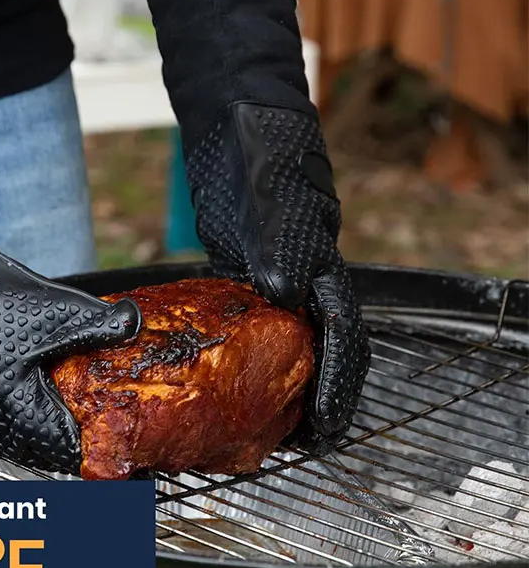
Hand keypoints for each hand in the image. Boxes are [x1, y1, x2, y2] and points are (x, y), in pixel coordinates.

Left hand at [184, 102, 369, 452]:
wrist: (234, 122)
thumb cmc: (262, 152)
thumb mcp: (274, 194)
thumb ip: (283, 243)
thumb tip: (287, 293)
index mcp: (323, 268)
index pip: (341, 337)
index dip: (337, 385)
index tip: (325, 427)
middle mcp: (302, 281)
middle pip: (320, 352)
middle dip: (314, 400)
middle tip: (298, 444)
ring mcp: (273, 281)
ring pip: (286, 346)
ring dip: (280, 388)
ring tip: (263, 431)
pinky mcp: (242, 277)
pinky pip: (250, 330)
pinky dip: (243, 361)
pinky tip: (226, 385)